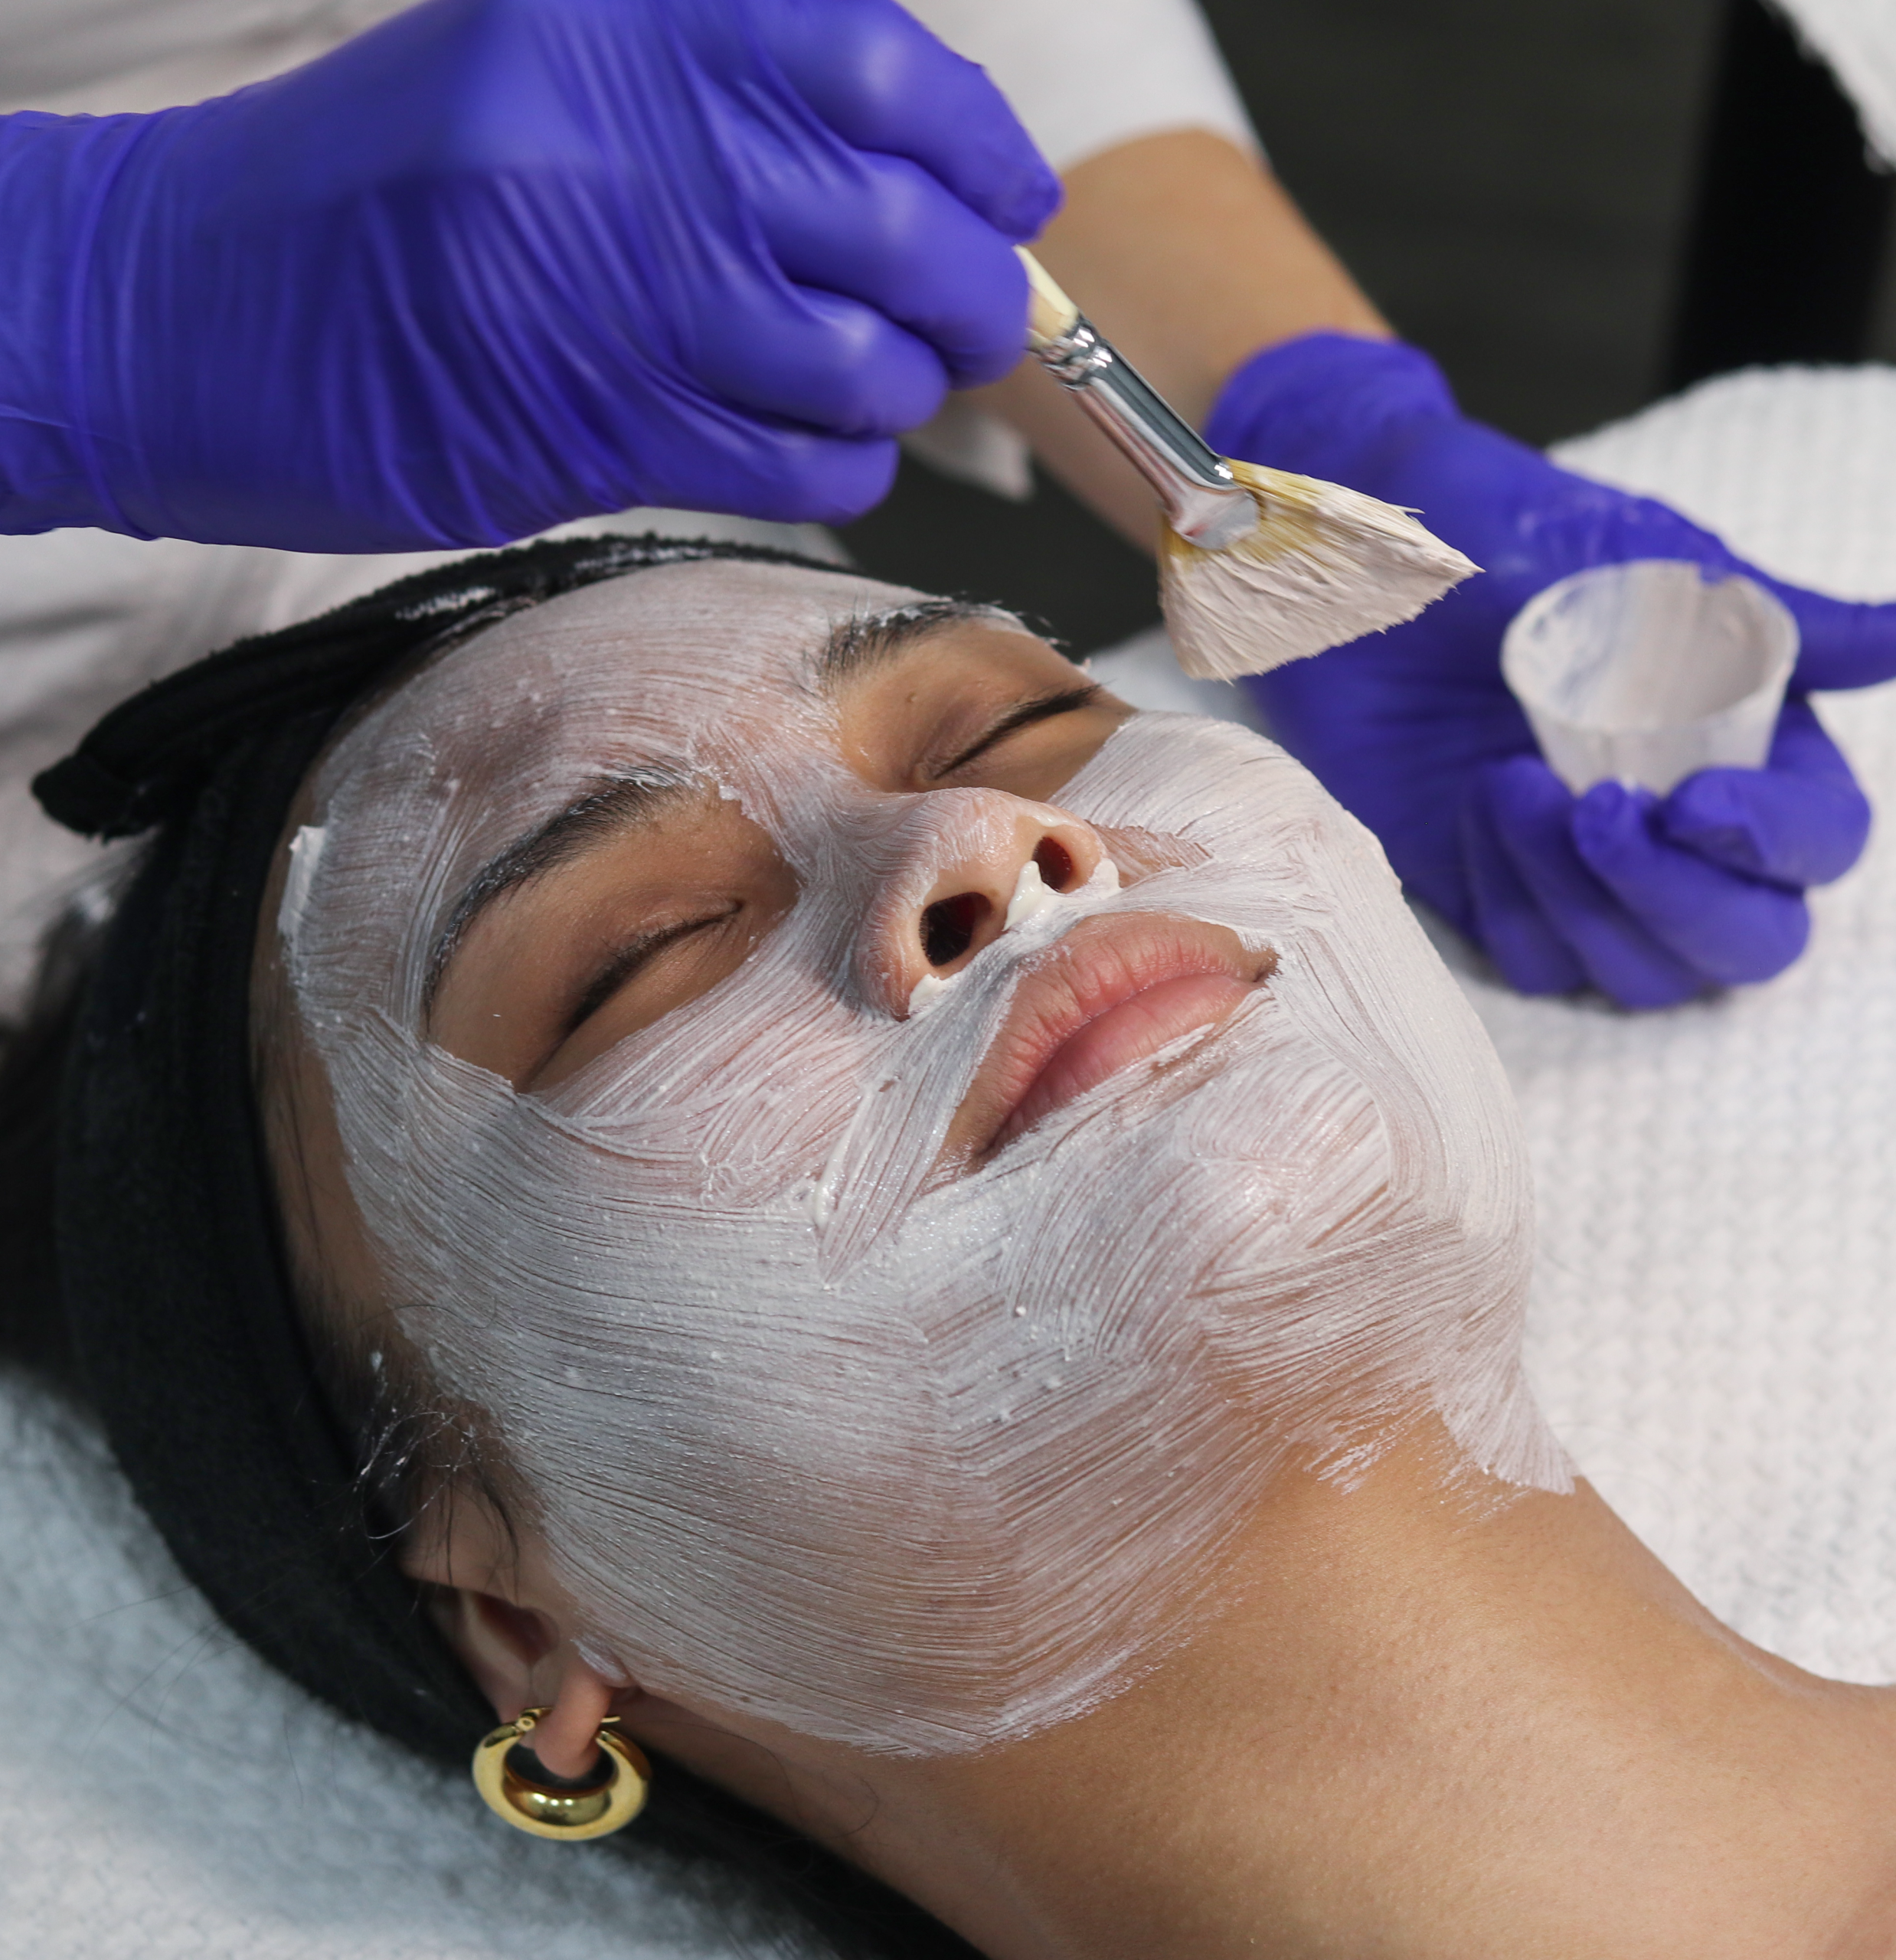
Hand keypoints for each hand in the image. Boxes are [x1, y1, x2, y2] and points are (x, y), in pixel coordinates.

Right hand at [0, 0, 1055, 550]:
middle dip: (977, 292)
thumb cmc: (372, 193)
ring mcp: (618, 290)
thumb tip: (908, 158)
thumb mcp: (533, 58)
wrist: (186, 306)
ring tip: (885, 389)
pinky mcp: (599, 429)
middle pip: (900, 224)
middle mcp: (635, 141)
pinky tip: (819, 448)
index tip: (1010, 196)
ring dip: (906, 390)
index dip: (979, 145)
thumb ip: (711, 86)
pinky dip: (842, 464)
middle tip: (978, 321)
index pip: (881, 63)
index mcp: (628, 21)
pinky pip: (796, 460)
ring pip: (862, 360)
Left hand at [1208, 334, 1881, 1007]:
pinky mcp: (1496, 894)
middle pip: (1744, 943)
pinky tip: (1478, 801)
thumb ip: (1776, 623)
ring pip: (1636, 973)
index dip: (1773, 845)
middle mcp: (1681, 825)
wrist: (1355, 560)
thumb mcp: (1645, 561)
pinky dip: (1510, 897)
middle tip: (1599, 814)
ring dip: (1580, 897)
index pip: (1817, 845)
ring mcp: (1585, 872)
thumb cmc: (1504, 537)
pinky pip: (1533, 959)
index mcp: (1749, 743)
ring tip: (1514, 783)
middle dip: (1679, 899)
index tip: (1695, 803)